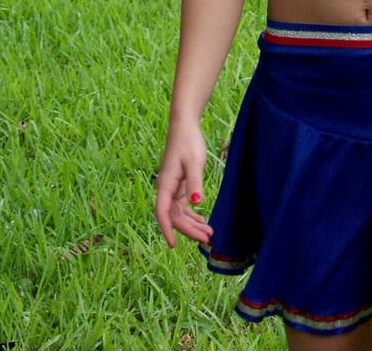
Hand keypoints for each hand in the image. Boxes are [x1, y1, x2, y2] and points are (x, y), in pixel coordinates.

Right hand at [154, 120, 213, 247]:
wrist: (185, 127)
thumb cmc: (188, 142)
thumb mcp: (194, 162)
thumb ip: (194, 183)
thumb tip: (196, 203)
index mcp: (165, 184)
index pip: (162, 212)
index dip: (166, 229)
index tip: (173, 245)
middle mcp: (166, 189)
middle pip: (173, 216)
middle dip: (189, 230)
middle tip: (207, 239)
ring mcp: (172, 188)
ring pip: (179, 213)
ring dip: (192, 225)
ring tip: (209, 235)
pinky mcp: (179, 185)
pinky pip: (183, 206)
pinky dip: (192, 215)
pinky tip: (202, 221)